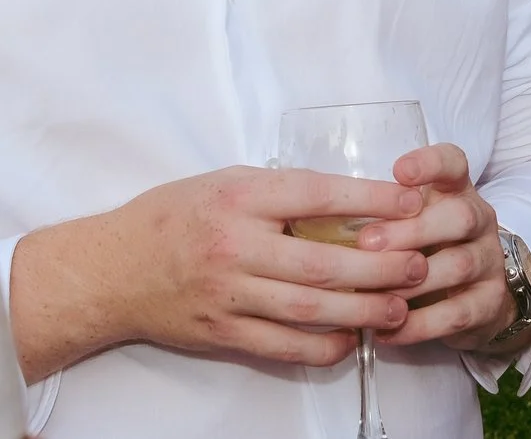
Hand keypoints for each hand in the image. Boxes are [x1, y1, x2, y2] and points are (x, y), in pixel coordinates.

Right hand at [9, 165, 426, 378]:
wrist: (112, 269)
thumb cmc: (175, 216)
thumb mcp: (226, 183)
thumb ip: (281, 193)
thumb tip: (351, 200)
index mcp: (238, 197)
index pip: (316, 195)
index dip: (370, 199)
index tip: (411, 201)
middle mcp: (233, 246)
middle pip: (321, 262)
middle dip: (379, 267)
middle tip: (418, 265)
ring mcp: (227, 295)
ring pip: (308, 309)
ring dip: (362, 311)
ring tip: (399, 307)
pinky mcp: (221, 333)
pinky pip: (282, 347)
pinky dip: (322, 347)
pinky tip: (351, 339)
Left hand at [361, 142, 530, 354]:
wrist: (476, 299)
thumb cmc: (427, 250)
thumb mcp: (411, 222)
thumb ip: (383, 214)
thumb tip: (319, 216)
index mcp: (456, 192)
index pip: (454, 163)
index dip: (430, 163)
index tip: (399, 172)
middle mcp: (479, 221)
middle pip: (460, 215)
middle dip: (412, 230)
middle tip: (367, 243)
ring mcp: (489, 262)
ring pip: (458, 265)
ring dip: (411, 280)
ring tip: (371, 294)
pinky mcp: (489, 303)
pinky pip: (456, 314)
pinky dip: (418, 325)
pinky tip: (386, 331)